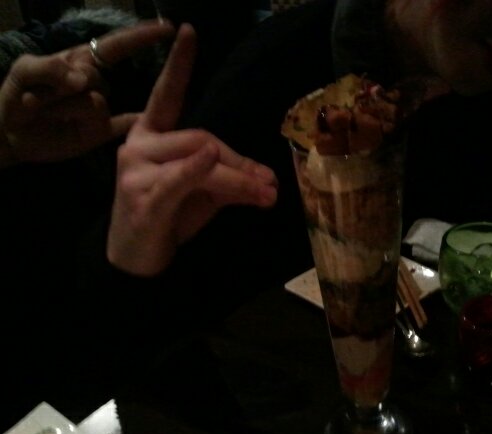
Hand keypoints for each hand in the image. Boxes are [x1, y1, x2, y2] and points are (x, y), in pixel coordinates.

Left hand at [0, 19, 174, 166]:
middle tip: (36, 98)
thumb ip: (49, 68)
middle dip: (64, 88)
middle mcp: (96, 84)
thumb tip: (84, 80)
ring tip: (44, 114)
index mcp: (81, 61)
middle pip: (97, 79)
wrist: (10, 135)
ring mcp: (100, 110)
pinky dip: (135, 126)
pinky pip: (122, 128)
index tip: (168, 29)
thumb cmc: (15, 96)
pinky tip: (146, 127)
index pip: (116, 45)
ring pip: (97, 105)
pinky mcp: (100, 132)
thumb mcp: (24, 72)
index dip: (141, 36)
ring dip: (64, 109)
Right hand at [107, 24, 277, 275]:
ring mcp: (136, 171)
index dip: (178, 65)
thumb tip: (268, 180)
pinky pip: (177, 179)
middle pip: (203, 138)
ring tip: (266, 194)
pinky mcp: (142, 198)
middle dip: (241, 162)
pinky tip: (209, 159)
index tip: (187, 31)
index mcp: (151, 135)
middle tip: (270, 184)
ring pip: (200, 160)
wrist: (137, 259)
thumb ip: (230, 177)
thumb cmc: (169, 217)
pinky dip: (196, 170)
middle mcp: (138, 145)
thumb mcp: (205, 192)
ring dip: (238, 177)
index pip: (166, 95)